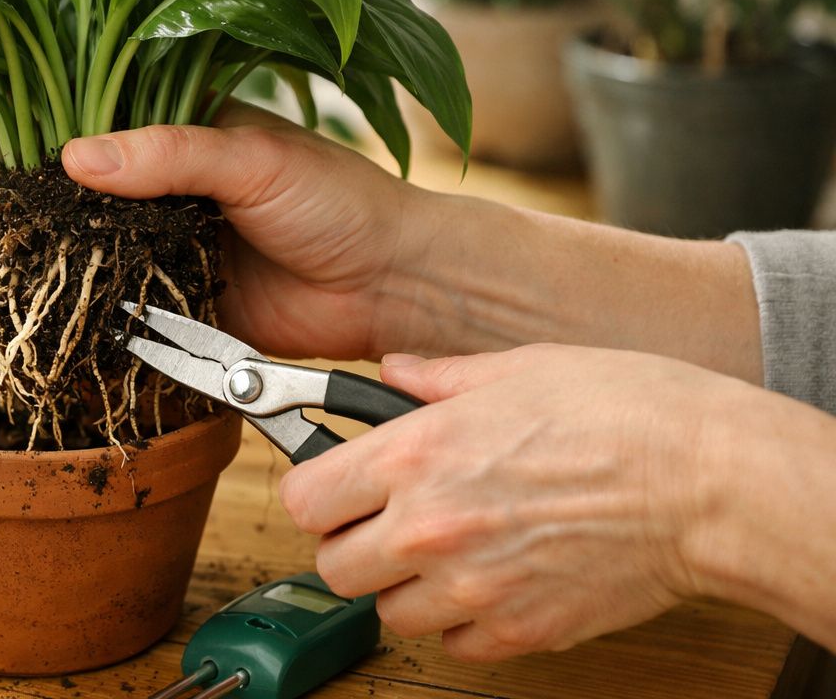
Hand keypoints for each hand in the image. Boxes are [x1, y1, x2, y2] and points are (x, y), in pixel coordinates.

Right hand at [0, 104, 426, 359]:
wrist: (390, 286)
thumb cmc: (338, 198)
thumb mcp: (253, 158)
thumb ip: (167, 154)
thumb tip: (72, 156)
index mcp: (167, 122)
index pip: (71, 102)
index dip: (11, 106)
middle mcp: (148, 179)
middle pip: (46, 174)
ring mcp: (149, 241)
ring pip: (57, 235)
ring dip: (2, 236)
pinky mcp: (160, 300)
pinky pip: (91, 296)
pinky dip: (45, 295)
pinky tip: (3, 292)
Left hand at [279, 345, 750, 660]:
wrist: (708, 482)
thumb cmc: (625, 414)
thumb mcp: (517, 368)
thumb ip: (437, 379)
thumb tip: (394, 373)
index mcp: (417, 454)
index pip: (305, 499)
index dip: (317, 492)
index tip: (336, 486)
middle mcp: (431, 527)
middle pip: (334, 567)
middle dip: (354, 543)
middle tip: (388, 520)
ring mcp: (473, 588)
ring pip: (389, 612)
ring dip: (405, 586)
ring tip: (449, 550)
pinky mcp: (520, 631)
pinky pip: (456, 645)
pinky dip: (463, 622)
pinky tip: (493, 580)